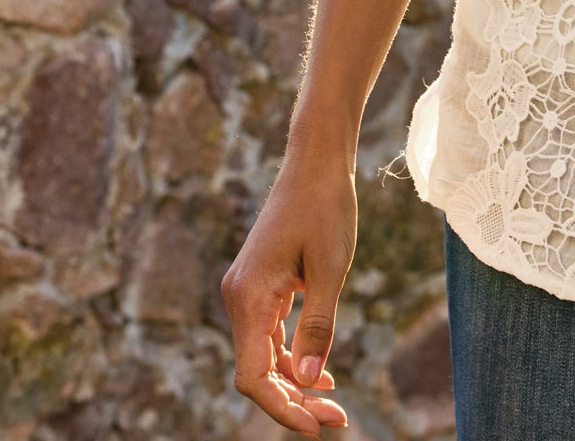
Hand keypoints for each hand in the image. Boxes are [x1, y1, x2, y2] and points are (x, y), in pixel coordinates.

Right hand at [221, 138, 357, 433]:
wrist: (317, 160)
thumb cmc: (326, 206)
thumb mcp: (330, 268)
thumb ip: (317, 326)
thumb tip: (306, 380)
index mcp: (248, 297)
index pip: (254, 376)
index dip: (282, 408)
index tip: (317, 427)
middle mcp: (239, 298)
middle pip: (258, 370)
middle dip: (293, 400)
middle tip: (336, 419)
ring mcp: (248, 291)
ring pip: (264, 355)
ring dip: (294, 382)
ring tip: (332, 404)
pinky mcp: (262, 284)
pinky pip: (271, 333)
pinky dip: (292, 355)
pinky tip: (319, 373)